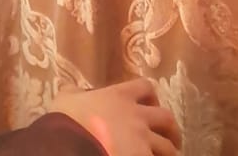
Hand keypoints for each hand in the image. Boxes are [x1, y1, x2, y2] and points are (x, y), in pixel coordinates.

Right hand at [50, 79, 180, 155]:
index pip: (144, 87)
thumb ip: (74, 92)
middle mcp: (137, 117)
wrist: (69, 145)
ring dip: (168, 152)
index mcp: (119, 97)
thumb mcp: (66, 98)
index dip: (150, 95)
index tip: (150, 105)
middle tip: (170, 138)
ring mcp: (142, 141)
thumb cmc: (67, 120)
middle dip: (171, 129)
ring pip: (168, 147)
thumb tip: (72, 89)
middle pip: (166, 117)